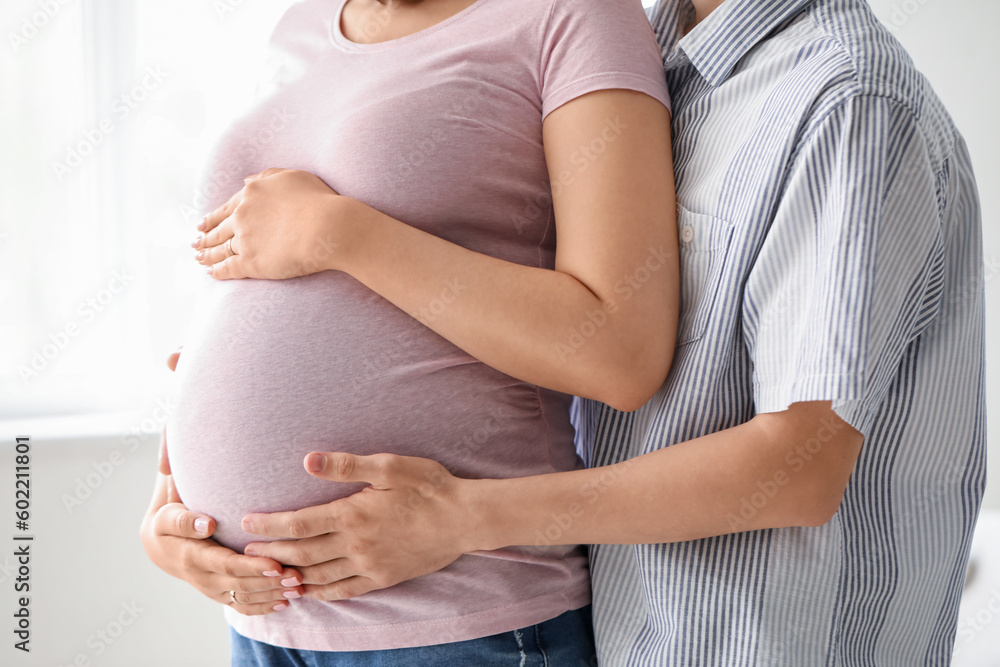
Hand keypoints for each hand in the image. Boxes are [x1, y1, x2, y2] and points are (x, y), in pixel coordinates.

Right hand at [140, 472, 304, 614]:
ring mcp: (212, 589)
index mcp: (193, 557)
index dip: (253, 567)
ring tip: (299, 589)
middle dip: (270, 583)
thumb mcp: (168, 516)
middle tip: (297, 576)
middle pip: (241, 585)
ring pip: (245, 599)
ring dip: (272, 596)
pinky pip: (242, 607)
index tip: (277, 564)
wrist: (159, 546)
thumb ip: (185, 519)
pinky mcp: (220, 594)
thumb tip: (208, 524)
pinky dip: (264, 607)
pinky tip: (285, 602)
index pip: (227, 566)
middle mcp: (203, 578)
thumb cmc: (168, 522)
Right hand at [143, 363, 304, 615]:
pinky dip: (261, 599)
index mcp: (160, 522)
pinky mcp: (214, 589)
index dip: (185, 522)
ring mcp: (193, 576)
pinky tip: (288, 596)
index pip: (167, 522)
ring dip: (259, 585)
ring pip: (226, 587)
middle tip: (273, 560)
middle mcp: (173, 554)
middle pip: (204, 565)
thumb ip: (184, 407)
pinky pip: (238, 600)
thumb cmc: (185, 478)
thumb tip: (172, 356)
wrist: (180, 528)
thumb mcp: (179, 446)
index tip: (208, 520)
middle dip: (240, 564)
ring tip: (290, 579)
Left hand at [192, 168, 353, 280]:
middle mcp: (243, 216)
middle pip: (219, 229)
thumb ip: (268, 176)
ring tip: (199, 258)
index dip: (214, 217)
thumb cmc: (318, 200)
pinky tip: (211, 273)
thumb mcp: (293, 177)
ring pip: (220, 248)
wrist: (327, 227)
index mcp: (251, 194)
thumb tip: (246, 181)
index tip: (204, 223)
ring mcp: (245, 240)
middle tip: (195, 242)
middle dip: (205, 236)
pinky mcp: (251, 263)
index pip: (227, 208)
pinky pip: (229, 268)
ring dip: (207, 254)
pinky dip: (218, 271)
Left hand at [240, 453, 478, 600]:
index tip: (247, 522)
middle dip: (271, 553)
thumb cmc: (429, 486)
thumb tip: (308, 461)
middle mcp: (356, 544)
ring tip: (269, 572)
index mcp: (353, 514)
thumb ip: (347, 466)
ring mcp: (370, 564)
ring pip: (319, 576)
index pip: (299, 523)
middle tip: (246, 553)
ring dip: (291, 575)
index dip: (270, 525)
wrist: (464, 518)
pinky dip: (321, 592)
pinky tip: (309, 591)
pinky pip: (345, 590)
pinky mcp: (384, 577)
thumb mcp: (390, 466)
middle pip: (302, 553)